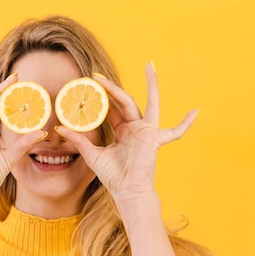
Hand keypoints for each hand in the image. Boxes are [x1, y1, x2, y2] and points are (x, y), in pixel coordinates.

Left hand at [56, 64, 196, 204]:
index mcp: (122, 131)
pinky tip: (196, 111)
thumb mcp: (92, 155)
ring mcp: (147, 131)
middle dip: (111, 88)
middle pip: (124, 101)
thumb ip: (78, 140)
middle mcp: (135, 128)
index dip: (101, 97)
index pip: (111, 109)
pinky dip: (186, 123)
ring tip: (150, 65)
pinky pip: (175, 131)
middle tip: (96, 75)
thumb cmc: (113, 176)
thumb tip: (58, 128)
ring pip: (148, 102)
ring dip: (151, 85)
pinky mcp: (155, 138)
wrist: (126, 190)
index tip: (89, 84)